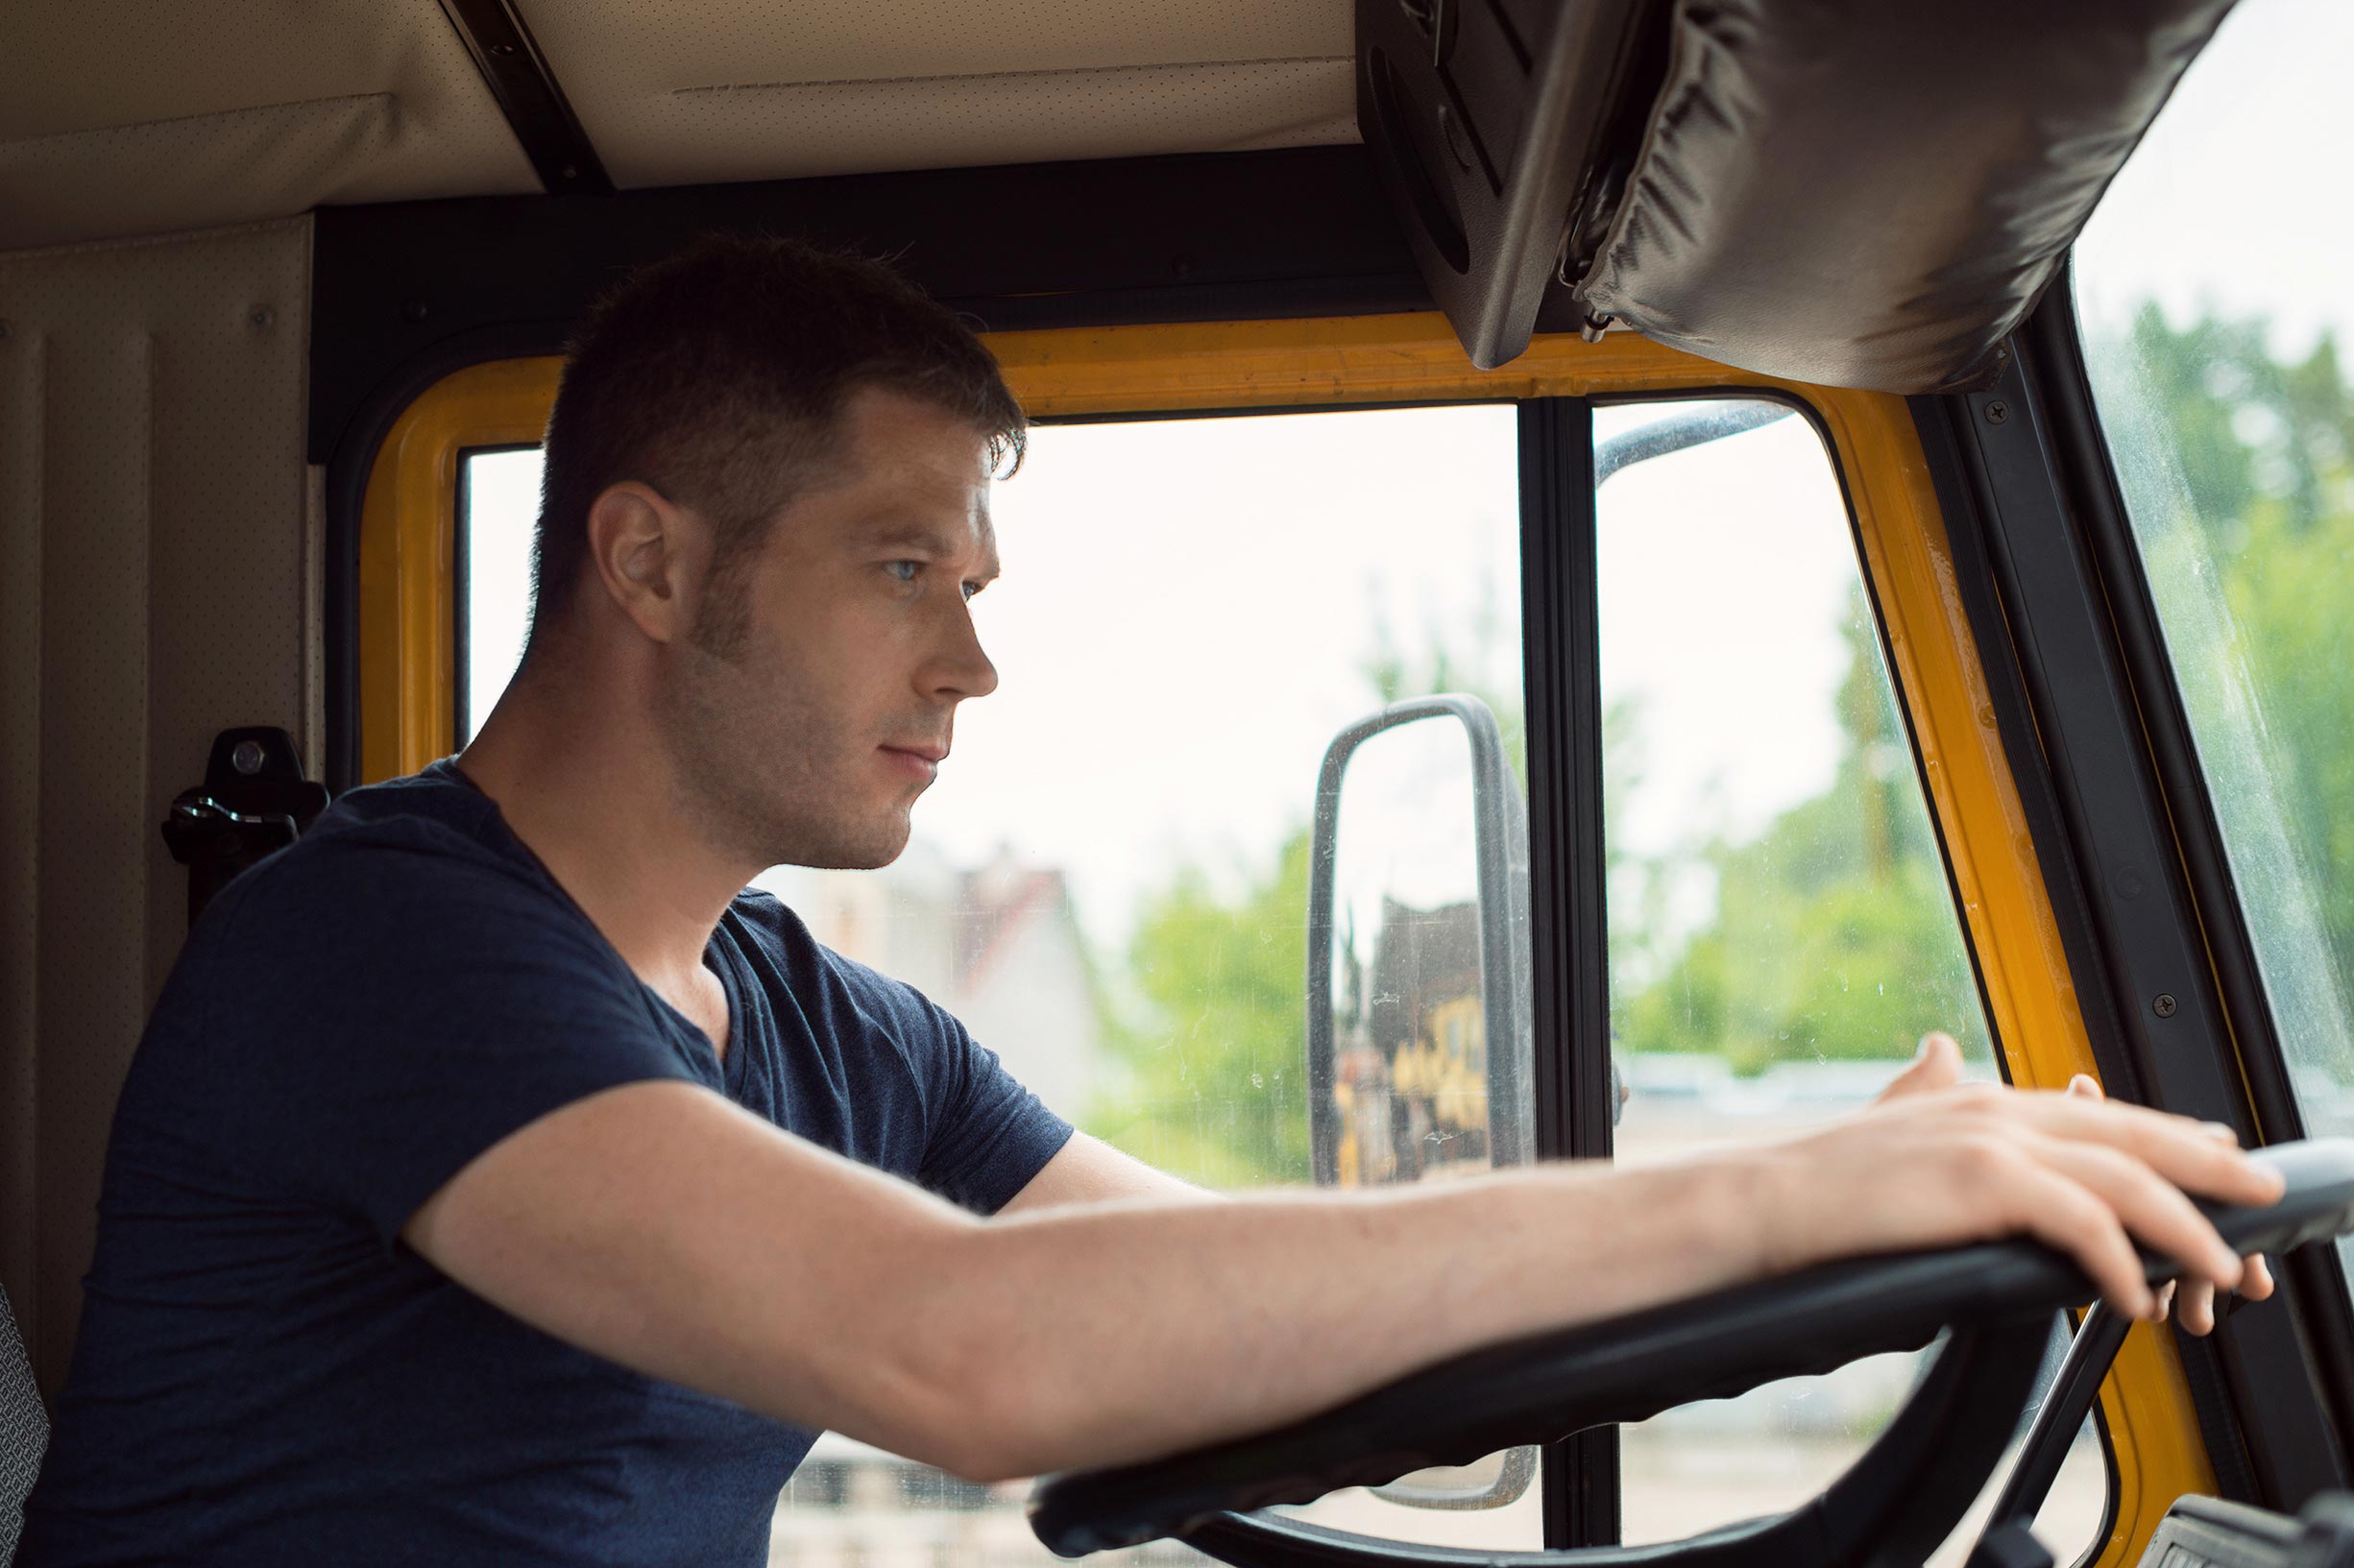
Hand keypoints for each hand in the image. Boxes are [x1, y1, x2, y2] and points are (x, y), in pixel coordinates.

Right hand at [1751, 1033, 2284, 1322]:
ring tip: (2220, 1273)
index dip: (2167, 1134)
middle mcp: (1999, 1108)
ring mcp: (1994, 1141)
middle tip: (2263, 1192)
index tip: (2217, 1151)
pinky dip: (2120, 1264)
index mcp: (1985, 1097)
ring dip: (2186, 1230)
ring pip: (2125, 1181)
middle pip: (2133, 1136)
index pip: (2100, 1113)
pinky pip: (2082, 1226)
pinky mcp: (1984, 1181)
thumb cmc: (1823, 1180)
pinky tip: (2134, 1299)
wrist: (1768, 1201)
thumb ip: (1923, 1084)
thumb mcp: (1888, 1115)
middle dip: (2209, 1166)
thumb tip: (1939, 1046)